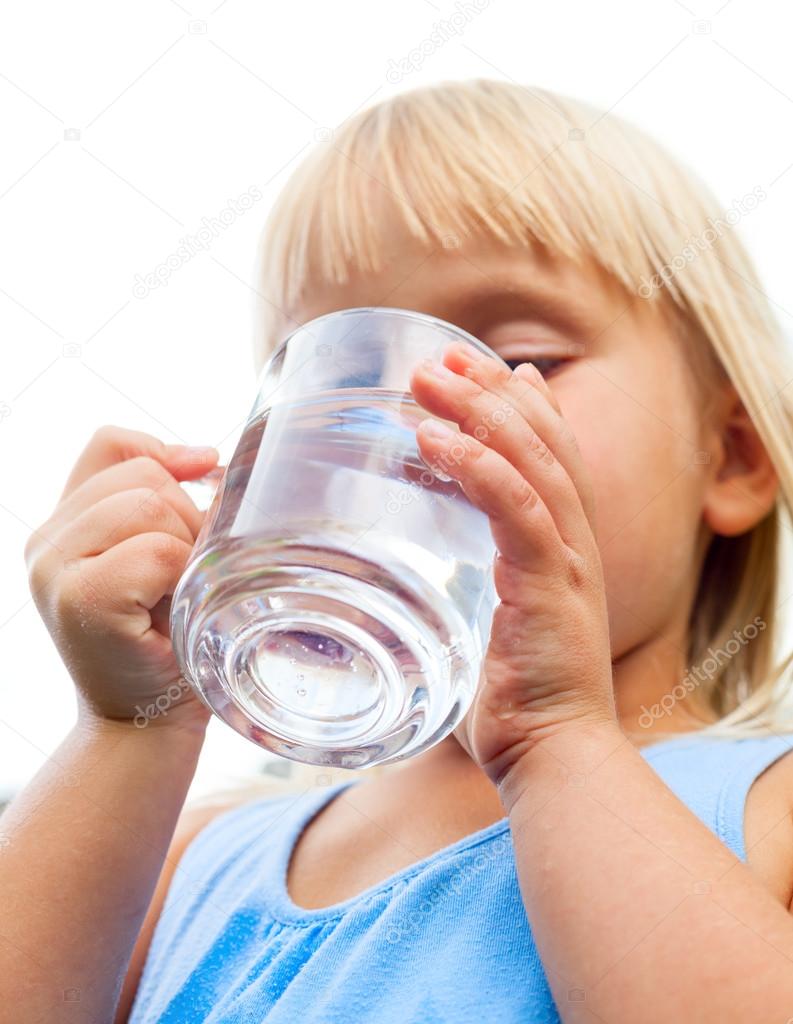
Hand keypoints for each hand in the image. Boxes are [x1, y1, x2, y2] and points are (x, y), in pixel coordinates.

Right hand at [25, 426, 218, 730]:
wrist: (144, 726)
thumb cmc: (166, 644)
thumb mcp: (162, 561)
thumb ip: (167, 506)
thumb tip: (208, 459)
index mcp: (66, 523)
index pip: (110, 444)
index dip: (162, 451)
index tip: (204, 475)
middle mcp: (48, 541)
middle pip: (144, 475)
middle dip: (188, 519)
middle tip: (185, 578)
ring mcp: (55, 568)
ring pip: (152, 506)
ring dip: (187, 549)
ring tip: (176, 595)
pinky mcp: (80, 599)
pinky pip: (156, 551)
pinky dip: (182, 577)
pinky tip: (170, 612)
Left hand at [409, 344, 616, 790]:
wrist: (555, 760)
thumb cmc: (520, 706)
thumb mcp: (495, 632)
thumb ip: (473, 598)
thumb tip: (423, 591)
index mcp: (564, 551)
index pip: (551, 458)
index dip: (521, 408)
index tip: (482, 372)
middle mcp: (575, 545)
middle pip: (541, 444)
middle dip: (490, 393)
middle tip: (440, 358)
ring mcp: (567, 562)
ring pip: (531, 463)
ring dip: (480, 412)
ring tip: (429, 378)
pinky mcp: (551, 585)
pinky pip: (515, 509)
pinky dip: (477, 468)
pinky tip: (435, 439)